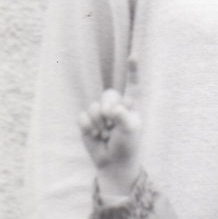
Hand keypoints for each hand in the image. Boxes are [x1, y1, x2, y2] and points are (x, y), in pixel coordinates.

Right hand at [78, 57, 141, 193]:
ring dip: (99, 124)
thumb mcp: (130, 130)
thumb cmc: (127, 145)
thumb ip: (123, 117)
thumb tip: (112, 109)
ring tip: (106, 135)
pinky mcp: (87, 121)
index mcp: (130, 106)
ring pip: (94, 107)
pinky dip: (88, 127)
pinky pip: (83, 116)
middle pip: (108, 94)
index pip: (132, 85)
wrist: (113, 162)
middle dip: (108, 108)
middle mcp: (115, 106)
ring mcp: (100, 113)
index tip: (133, 56)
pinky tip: (95, 136)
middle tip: (111, 123)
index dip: (132, 71)